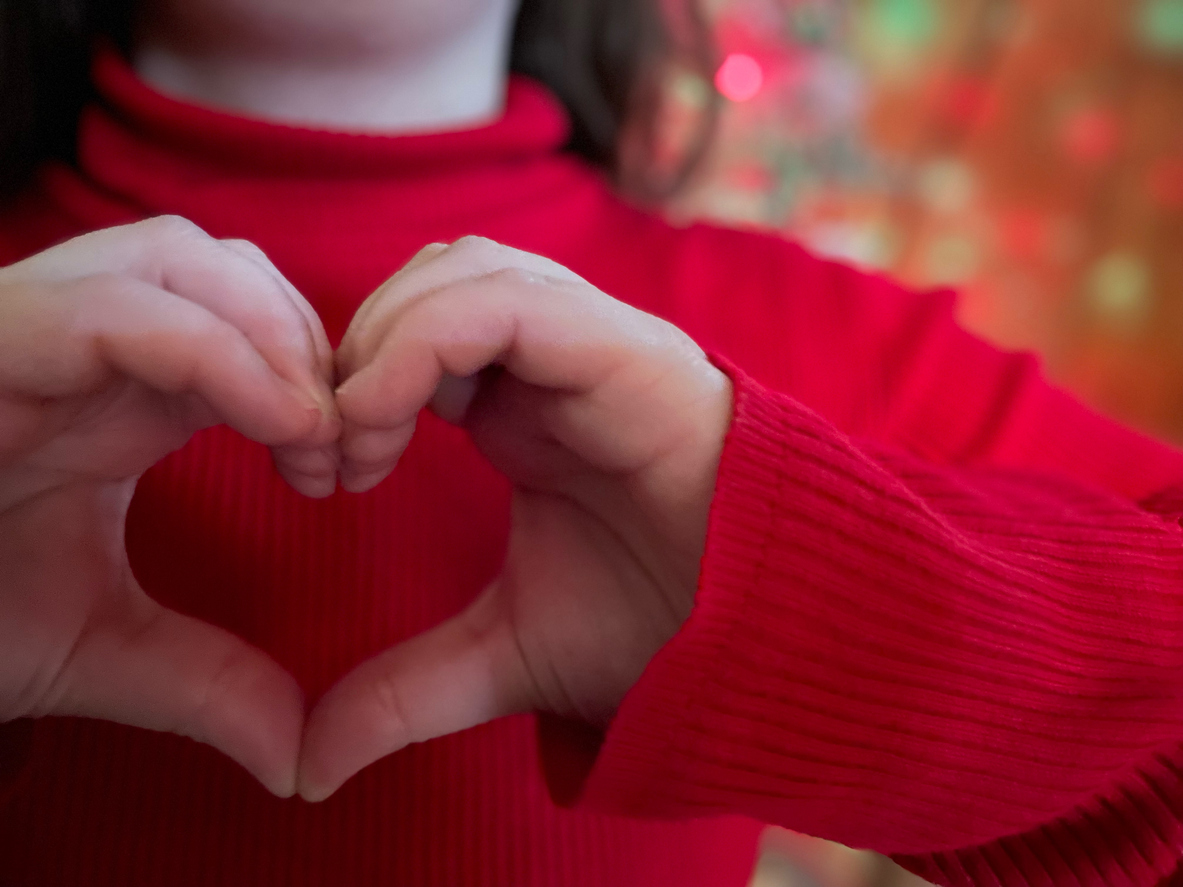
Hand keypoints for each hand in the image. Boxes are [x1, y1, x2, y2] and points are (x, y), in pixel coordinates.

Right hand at [0, 217, 338, 796]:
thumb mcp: (98, 648)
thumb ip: (207, 682)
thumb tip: (299, 757)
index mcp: (117, 388)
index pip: (246, 312)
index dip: (315, 370)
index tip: (347, 464)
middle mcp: (80, 339)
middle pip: (225, 263)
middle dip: (301, 339)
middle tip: (335, 441)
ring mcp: (29, 328)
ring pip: (179, 256)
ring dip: (268, 333)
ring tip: (303, 431)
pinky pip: (119, 308)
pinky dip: (215, 353)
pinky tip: (273, 423)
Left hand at [298, 236, 731, 799]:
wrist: (769, 637)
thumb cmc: (659, 631)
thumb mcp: (505, 657)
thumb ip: (407, 690)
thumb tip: (310, 765)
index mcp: (528, 409)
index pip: (419, 327)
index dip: (350, 379)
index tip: (318, 472)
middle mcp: (559, 363)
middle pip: (430, 280)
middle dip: (358, 349)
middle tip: (332, 450)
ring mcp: (596, 348)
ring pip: (464, 269)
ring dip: (388, 337)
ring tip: (364, 436)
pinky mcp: (628, 352)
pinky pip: (509, 303)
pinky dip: (426, 341)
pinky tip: (391, 417)